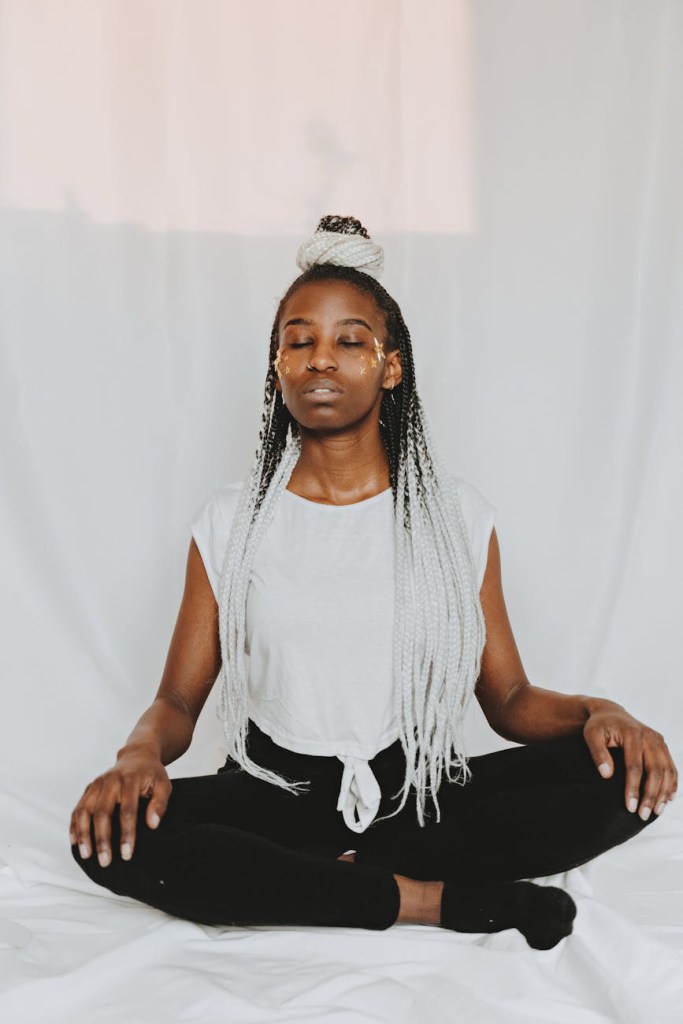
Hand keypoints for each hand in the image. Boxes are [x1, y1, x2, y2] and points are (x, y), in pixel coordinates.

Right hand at [70, 748, 171, 867]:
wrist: (137, 755)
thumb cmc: (152, 774)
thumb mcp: (164, 785)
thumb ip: (160, 803)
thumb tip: (152, 824)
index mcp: (130, 779)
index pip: (127, 810)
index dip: (126, 834)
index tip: (126, 854)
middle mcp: (110, 780)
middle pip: (102, 812)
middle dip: (102, 839)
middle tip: (105, 861)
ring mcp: (97, 784)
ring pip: (85, 810)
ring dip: (84, 834)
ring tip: (86, 855)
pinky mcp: (89, 788)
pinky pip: (78, 808)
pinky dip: (75, 825)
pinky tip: (74, 842)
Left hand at [583, 704, 677, 820]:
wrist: (610, 713)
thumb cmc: (599, 726)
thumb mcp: (591, 735)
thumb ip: (597, 753)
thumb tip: (606, 775)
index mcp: (632, 733)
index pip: (635, 766)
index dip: (633, 788)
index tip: (630, 807)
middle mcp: (649, 736)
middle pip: (655, 770)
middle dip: (650, 795)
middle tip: (643, 815)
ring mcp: (658, 740)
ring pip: (667, 770)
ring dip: (663, 793)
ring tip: (656, 811)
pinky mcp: (662, 745)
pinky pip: (671, 767)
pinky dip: (671, 783)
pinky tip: (668, 799)